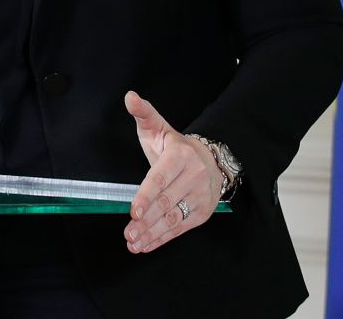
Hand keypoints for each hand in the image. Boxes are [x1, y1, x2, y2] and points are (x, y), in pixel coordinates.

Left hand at [123, 90, 225, 253]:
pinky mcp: (203, 212)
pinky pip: (181, 228)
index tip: (134, 211)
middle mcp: (194, 177)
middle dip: (147, 220)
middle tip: (129, 231)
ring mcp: (200, 196)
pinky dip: (163, 238)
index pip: (160, 179)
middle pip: (166, 202)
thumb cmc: (176, 146)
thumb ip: (143, 114)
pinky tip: (146, 245)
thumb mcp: (158, 127)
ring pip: (174, 218)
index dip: (147, 196)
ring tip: (134, 242)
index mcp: (180, 156)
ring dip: (153, 233)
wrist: (212, 159)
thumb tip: (130, 97)